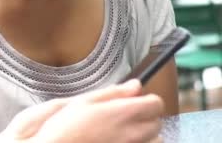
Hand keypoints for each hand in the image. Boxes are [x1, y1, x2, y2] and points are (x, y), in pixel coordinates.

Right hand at [0, 80, 163, 142]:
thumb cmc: (64, 127)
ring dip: (146, 136)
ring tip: (125, 134)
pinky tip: (118, 141)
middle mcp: (132, 134)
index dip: (147, 100)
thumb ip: (113, 93)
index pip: (156, 104)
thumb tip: (135, 85)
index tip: (137, 101)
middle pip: (158, 124)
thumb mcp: (83, 101)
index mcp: (123, 113)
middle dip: (146, 118)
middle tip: (127, 117)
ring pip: (155, 142)